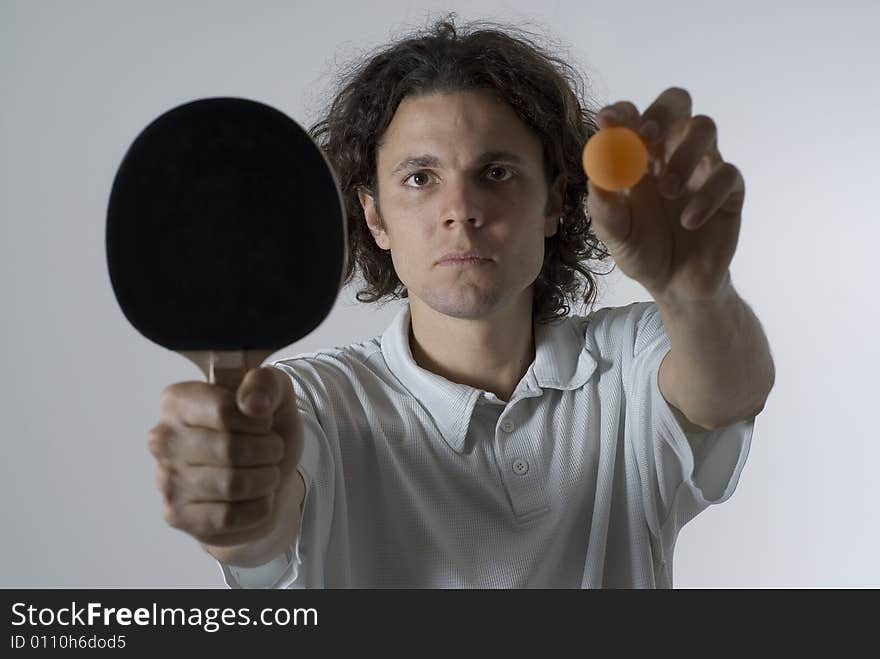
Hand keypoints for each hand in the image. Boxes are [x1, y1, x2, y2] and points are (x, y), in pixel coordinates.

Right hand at [147, 366, 303, 547]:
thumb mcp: (275, 396)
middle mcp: (162, 439)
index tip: (266, 424)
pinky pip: (229, 517)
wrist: (267, 478)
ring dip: (265, 480)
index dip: (259, 422)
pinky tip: (256, 497)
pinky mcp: (177, 516)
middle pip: (230, 450)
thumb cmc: (262, 433)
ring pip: (232, 485)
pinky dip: (257, 507)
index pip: (224, 411)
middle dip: (268, 452)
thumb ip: (266, 384)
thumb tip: (252, 403)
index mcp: (177, 401)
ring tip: (266, 472)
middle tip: (273, 451)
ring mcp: (165, 480)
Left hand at [586, 87, 745, 303]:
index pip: (630, 116)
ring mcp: (703, 166)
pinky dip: (707, 196)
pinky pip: (727, 174)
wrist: (676, 285)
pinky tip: (689, 221)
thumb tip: (596, 179)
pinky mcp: (730, 189)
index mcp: (637, 155)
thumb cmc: (641, 251)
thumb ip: (605, 209)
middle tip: (648, 137)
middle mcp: (671, 151)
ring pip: (705, 128)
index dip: (620, 113)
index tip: (607, 122)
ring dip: (684, 154)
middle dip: (661, 112)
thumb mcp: (616, 235)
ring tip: (668, 191)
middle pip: (675, 103)